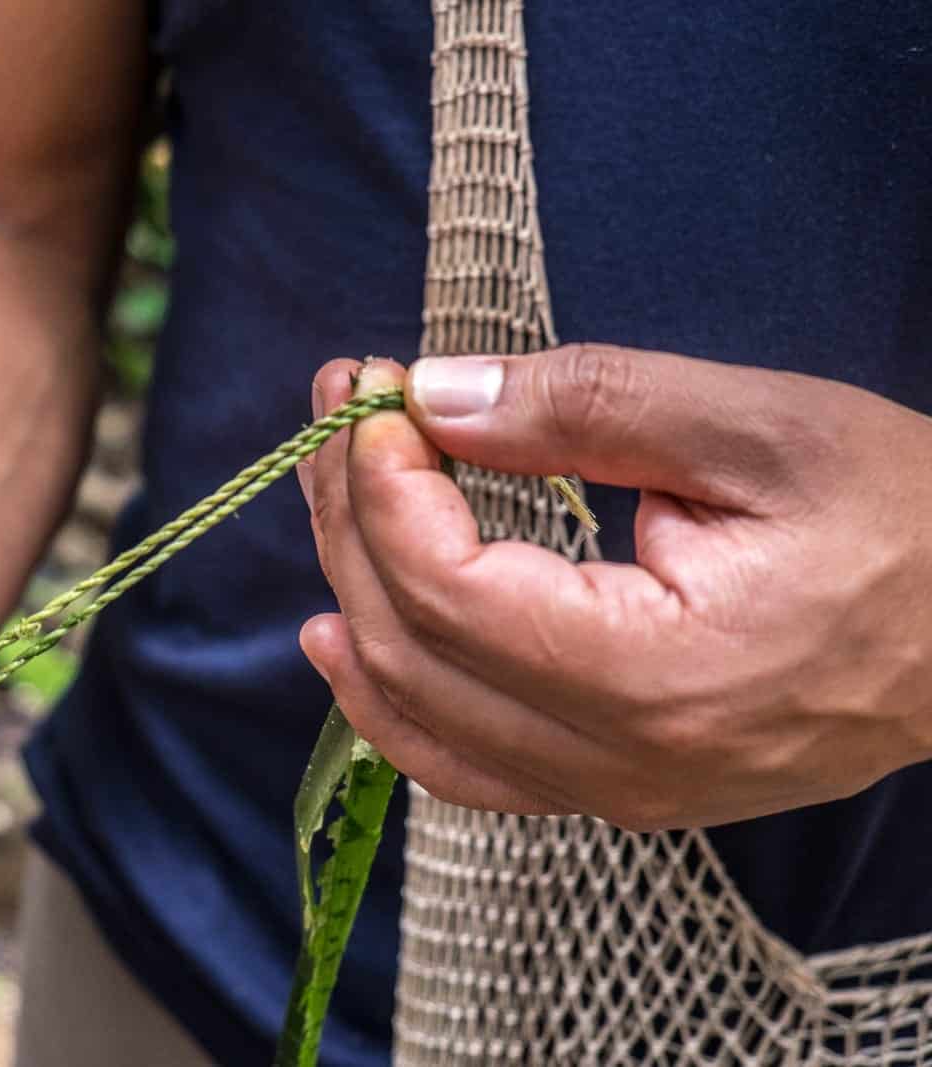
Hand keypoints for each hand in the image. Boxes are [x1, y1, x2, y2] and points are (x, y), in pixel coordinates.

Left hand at [299, 346, 931, 830]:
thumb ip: (585, 407)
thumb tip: (435, 394)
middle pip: (410, 643)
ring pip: (416, 710)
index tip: (370, 393)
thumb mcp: (757, 430)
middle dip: (351, 513)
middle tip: (342, 407)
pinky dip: (388, 696)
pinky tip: (342, 634)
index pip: (446, 585)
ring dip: (354, 587)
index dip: (381, 482)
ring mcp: (614, 793)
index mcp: (654, 674)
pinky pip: (462, 764)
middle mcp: (618, 762)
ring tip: (334, 484)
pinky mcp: (617, 790)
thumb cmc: (908, 520)